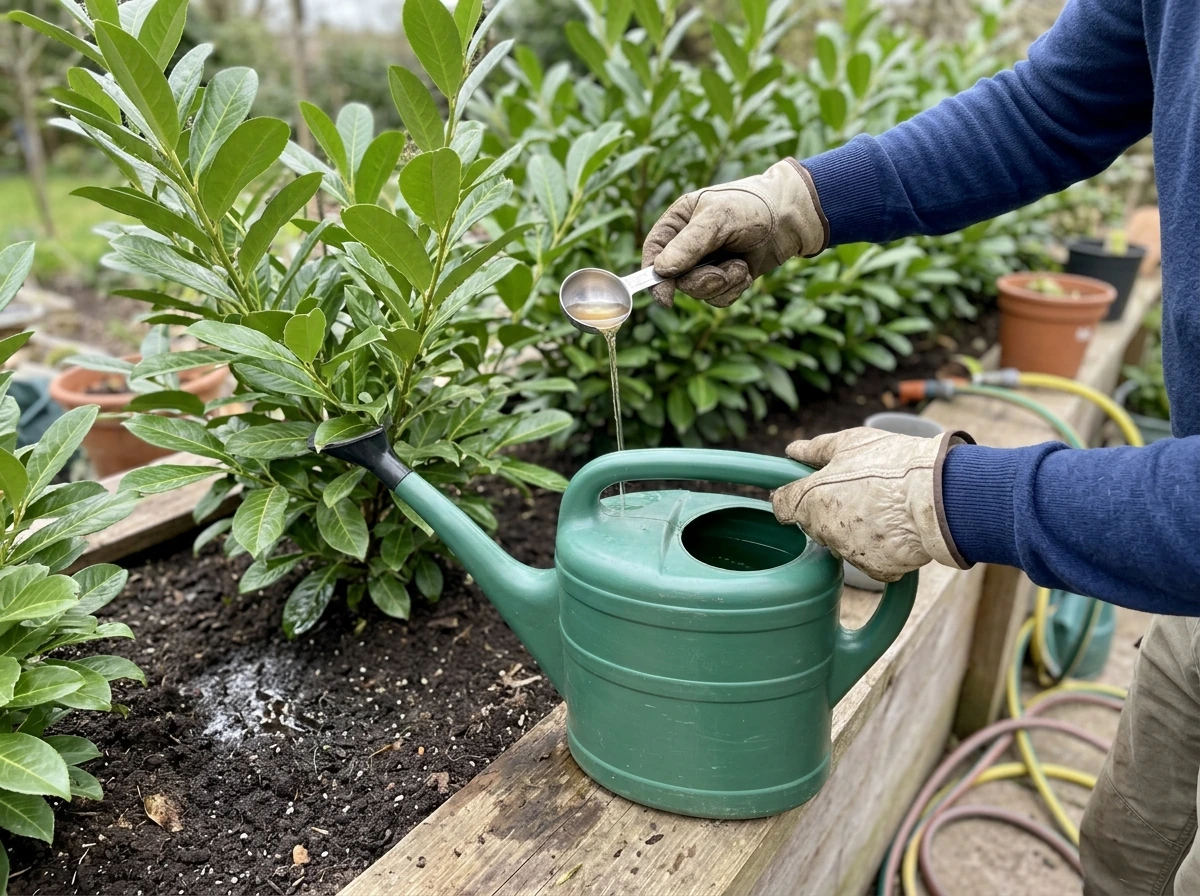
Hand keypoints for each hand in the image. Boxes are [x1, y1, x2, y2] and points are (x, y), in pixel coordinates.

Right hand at [641, 159, 827, 307]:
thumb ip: (689, 244)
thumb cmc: (752, 207)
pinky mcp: (724, 278)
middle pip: (676, 279)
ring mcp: (706, 264)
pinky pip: (718, 298)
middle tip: (721, 274)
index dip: (654, 276)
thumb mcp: (718, 219)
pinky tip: (745, 272)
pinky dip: (734, 289)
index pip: (654, 251)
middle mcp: (687, 245)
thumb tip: (662, 270)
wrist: (790, 218)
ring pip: (698, 292)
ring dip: (722, 284)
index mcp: (678, 222)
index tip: (665, 297)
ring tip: (740, 266)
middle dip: (701, 281)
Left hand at [770, 427, 973, 582]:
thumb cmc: (892, 463)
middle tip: (861, 492)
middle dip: (829, 511)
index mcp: (810, 500)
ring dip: (855, 530)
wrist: (939, 494)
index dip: (793, 496)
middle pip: (815, 524)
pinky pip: (871, 560)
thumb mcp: (849, 443)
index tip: (807, 490)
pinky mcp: (877, 570)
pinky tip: (897, 527)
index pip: (782, 506)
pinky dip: (881, 548)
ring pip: (843, 543)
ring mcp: (850, 553)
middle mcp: (824, 531)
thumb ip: (815, 450)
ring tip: (884, 507)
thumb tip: (792, 450)